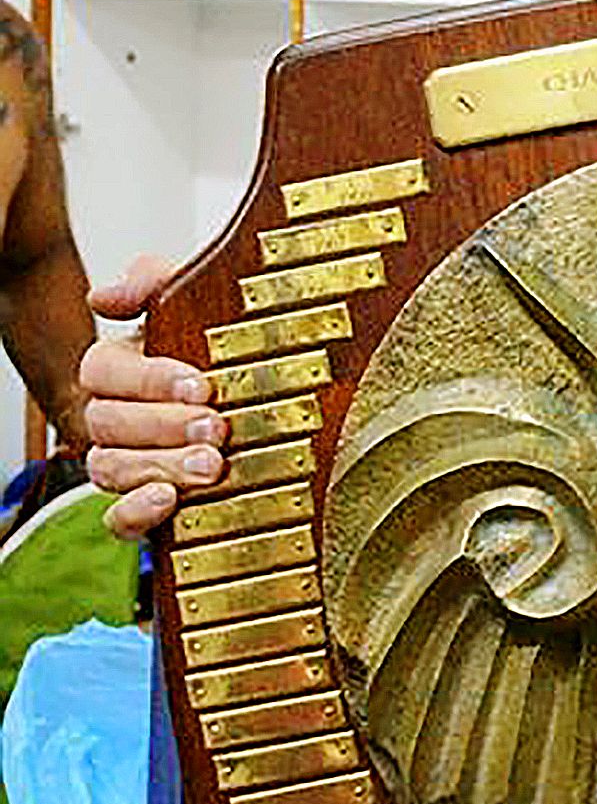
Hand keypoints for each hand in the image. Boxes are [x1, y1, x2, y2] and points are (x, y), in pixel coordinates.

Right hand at [80, 256, 224, 536]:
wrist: (288, 417)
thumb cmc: (238, 356)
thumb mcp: (208, 305)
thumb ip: (155, 284)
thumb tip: (102, 297)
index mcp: (125, 370)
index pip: (102, 370)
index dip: (146, 378)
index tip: (200, 384)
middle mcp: (119, 419)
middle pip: (105, 422)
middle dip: (163, 424)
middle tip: (217, 427)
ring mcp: (128, 466)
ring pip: (108, 468)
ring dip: (158, 465)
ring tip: (211, 465)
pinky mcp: (145, 510)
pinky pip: (117, 520)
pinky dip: (136, 511)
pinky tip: (168, 500)